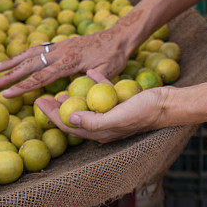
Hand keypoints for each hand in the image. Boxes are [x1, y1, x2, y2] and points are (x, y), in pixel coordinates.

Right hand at [0, 11, 145, 96]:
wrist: (119, 36)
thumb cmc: (114, 57)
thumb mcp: (105, 72)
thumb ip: (87, 82)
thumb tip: (69, 95)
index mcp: (70, 61)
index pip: (41, 76)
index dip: (23, 86)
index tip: (6, 93)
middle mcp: (61, 51)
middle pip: (30, 64)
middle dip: (10, 75)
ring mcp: (60, 46)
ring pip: (31, 53)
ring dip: (12, 61)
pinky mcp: (62, 43)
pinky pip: (39, 49)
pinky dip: (24, 53)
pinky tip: (15, 59)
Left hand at [35, 69, 171, 142]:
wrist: (168, 104)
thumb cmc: (143, 112)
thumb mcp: (116, 117)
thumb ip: (92, 120)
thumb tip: (69, 118)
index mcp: (100, 132)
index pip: (69, 125)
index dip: (52, 115)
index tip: (39, 102)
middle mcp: (104, 125)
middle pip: (75, 116)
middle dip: (58, 108)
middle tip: (44, 96)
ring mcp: (113, 114)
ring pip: (87, 105)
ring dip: (74, 97)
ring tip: (62, 89)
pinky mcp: (122, 102)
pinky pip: (104, 92)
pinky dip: (96, 83)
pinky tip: (91, 73)